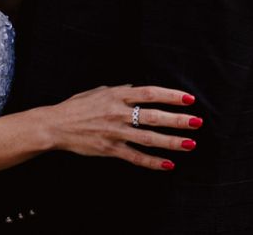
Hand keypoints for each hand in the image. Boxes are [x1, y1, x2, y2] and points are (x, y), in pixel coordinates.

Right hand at [47, 85, 202, 170]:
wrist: (56, 125)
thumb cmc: (76, 106)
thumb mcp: (97, 92)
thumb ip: (118, 90)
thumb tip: (135, 88)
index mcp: (116, 95)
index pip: (148, 93)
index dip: (170, 96)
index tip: (188, 99)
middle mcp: (117, 112)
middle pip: (153, 116)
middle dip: (177, 119)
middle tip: (196, 122)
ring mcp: (115, 132)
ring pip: (148, 138)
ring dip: (171, 141)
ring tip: (190, 144)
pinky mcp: (110, 149)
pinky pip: (135, 157)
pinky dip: (152, 162)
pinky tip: (168, 164)